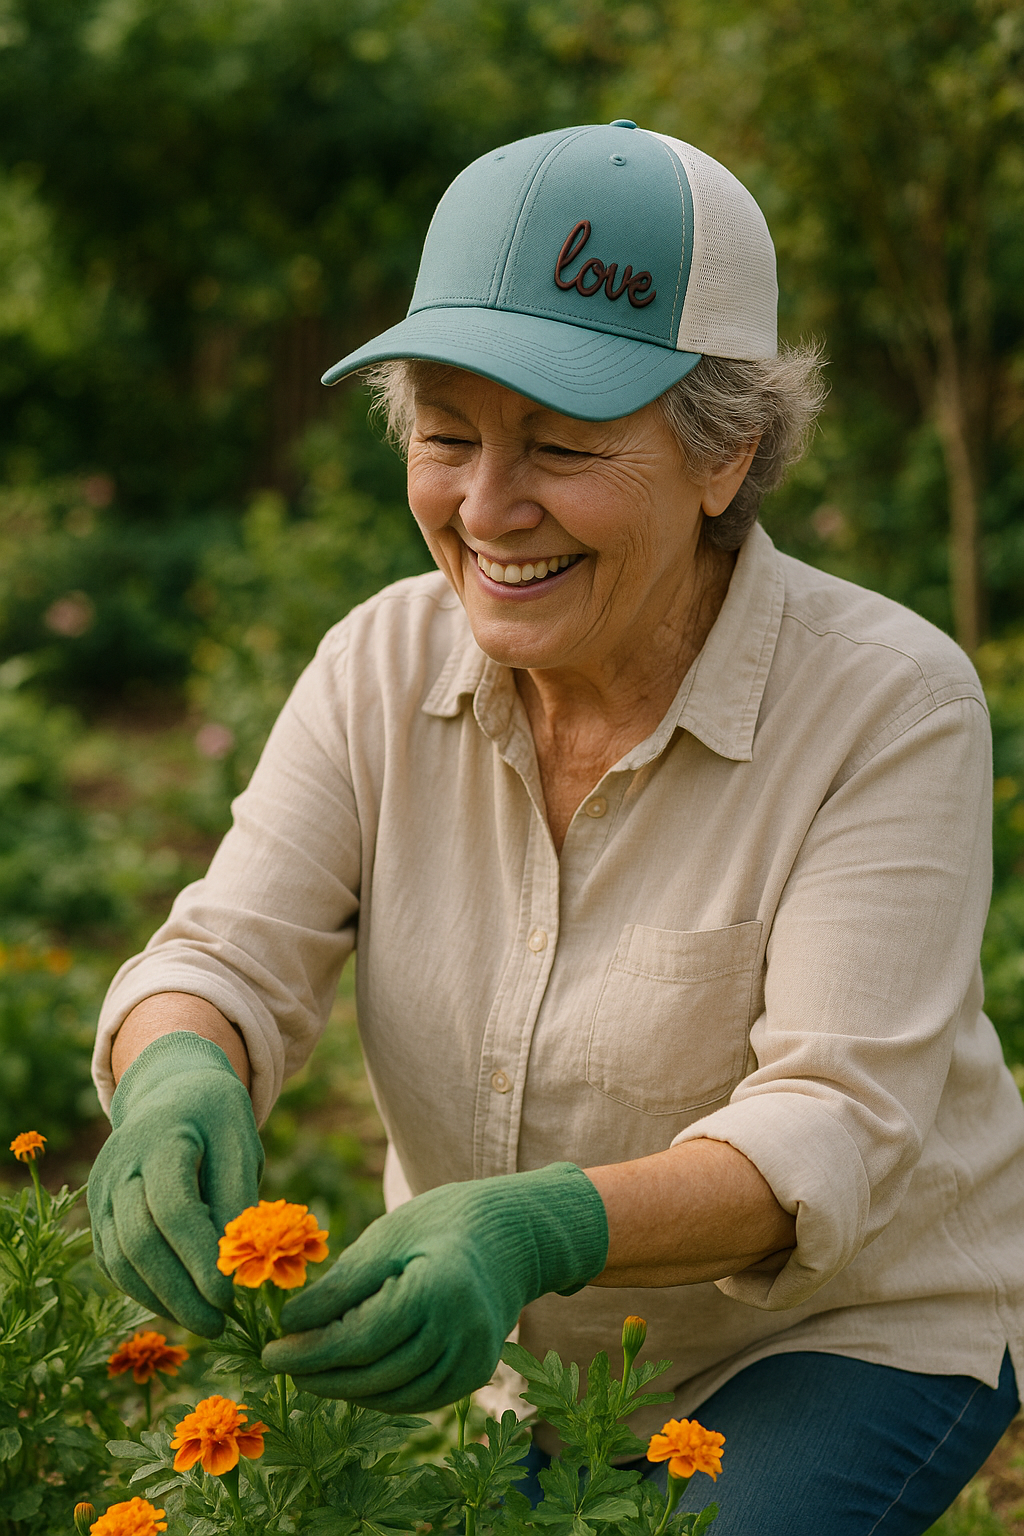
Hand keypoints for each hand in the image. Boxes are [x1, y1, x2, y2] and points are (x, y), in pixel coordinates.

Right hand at [87, 1031, 263, 1335]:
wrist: (171, 1090)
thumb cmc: (216, 1118)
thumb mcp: (241, 1143)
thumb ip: (238, 1199)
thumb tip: (237, 1267)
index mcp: (161, 1137)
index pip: (174, 1209)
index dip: (200, 1258)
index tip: (230, 1296)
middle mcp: (120, 1165)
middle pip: (139, 1240)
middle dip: (180, 1291)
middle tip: (219, 1323)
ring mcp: (101, 1189)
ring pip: (120, 1258)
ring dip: (161, 1299)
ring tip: (203, 1323)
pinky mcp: (98, 1211)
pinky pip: (113, 1260)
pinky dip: (144, 1290)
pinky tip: (178, 1306)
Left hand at [261, 1162, 607, 1412]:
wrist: (511, 1233)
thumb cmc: (440, 1223)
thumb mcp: (386, 1238)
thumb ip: (341, 1286)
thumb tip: (290, 1326)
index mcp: (437, 1290)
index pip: (359, 1339)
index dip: (309, 1351)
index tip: (268, 1350)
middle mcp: (461, 1332)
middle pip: (373, 1374)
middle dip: (319, 1373)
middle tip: (279, 1363)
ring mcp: (474, 1359)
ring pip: (393, 1395)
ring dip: (345, 1390)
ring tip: (308, 1372)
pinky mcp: (476, 1373)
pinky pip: (418, 1397)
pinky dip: (380, 1394)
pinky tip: (351, 1379)